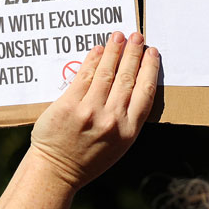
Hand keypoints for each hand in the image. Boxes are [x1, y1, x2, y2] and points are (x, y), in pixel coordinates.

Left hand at [30, 31, 158, 189]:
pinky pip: (84, 76)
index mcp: (129, 130)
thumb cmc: (89, 158)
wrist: (56, 172)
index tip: (152, 53)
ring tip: (119, 36)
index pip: (145, 91)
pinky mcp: (69, 105)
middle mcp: (112, 119)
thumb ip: (127, 117)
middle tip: (137, 37)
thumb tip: (134, 82)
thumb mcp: (119, 144)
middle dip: (133, 53)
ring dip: (115, 50)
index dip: (149, 68)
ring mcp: (89, 111)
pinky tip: (99, 50)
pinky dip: (93, 60)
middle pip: (127, 78)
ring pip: (106, 73)